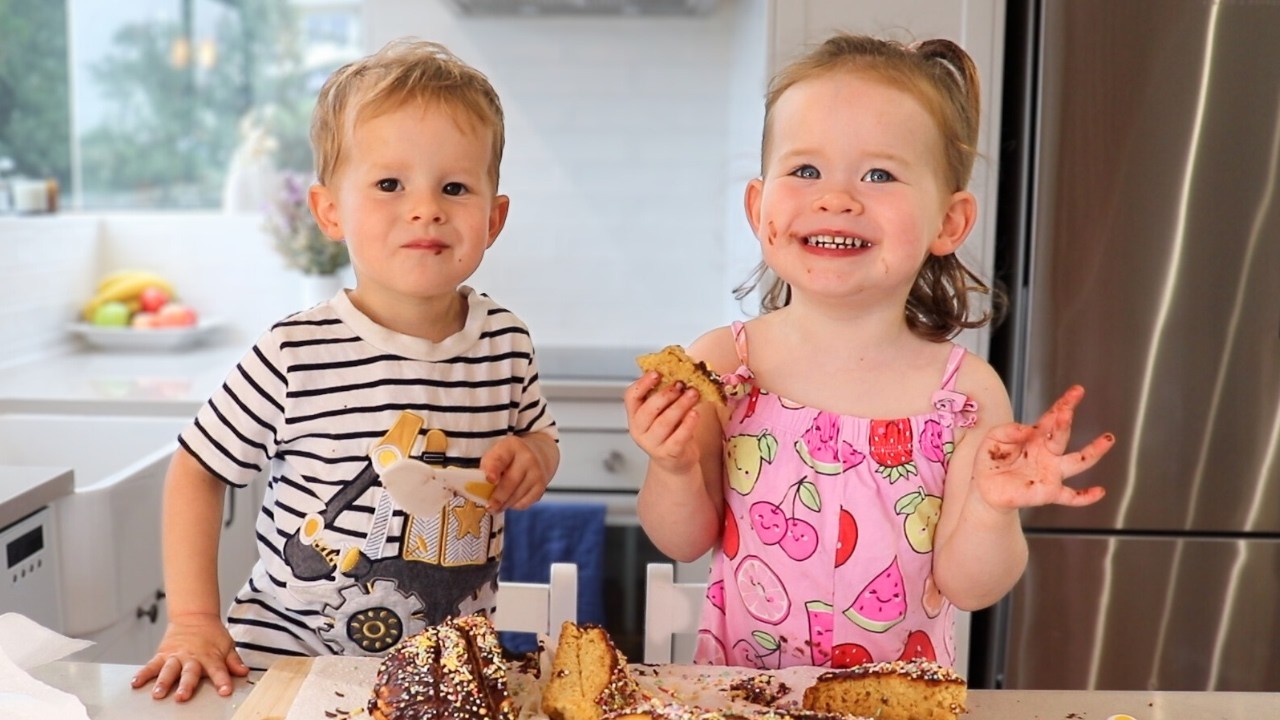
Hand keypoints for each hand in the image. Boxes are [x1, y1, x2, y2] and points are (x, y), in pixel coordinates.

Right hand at [131, 613, 247, 701]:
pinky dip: (143, 674)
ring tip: (157, 694)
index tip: (225, 691)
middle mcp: (192, 658)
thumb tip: (243, 672)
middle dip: (186, 685)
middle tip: (182, 697)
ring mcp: (175, 656)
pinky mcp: (162, 655)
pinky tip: (135, 683)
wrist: (194, 617)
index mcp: (210, 657)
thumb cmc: (212, 635)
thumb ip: (233, 661)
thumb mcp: (227, 645)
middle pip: (189, 673)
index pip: (218, 670)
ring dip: (163, 682)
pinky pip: (151, 665)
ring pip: (168, 670)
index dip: (222, 681)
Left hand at [481, 435, 551, 510]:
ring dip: (503, 504)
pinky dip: (514, 505)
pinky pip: (524, 503)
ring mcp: (537, 473)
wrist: (539, 455)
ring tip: (495, 506)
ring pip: (516, 496)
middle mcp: (527, 458)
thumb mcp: (497, 453)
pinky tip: (509, 502)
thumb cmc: (510, 457)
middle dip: (497, 497)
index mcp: (511, 446)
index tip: (490, 480)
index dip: (494, 469)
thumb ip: (487, 467)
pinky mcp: (542, 488)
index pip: (501, 458)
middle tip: (488, 507)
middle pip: (510, 482)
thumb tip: (479, 488)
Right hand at [623, 371, 703, 473]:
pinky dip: (687, 424)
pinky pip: (678, 438)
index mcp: (635, 415)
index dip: (643, 383)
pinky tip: (695, 413)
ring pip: (664, 422)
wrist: (676, 461)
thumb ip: (667, 395)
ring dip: (680, 405)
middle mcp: (639, 430)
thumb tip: (680, 371)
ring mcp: (653, 444)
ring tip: (693, 394)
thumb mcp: (664, 412)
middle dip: (666, 394)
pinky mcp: (669, 454)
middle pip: (648, 409)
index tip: (657, 373)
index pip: (631, 396)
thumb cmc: (671, 431)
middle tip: (681, 384)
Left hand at [972, 385, 1115, 510]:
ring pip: (1078, 461)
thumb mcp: (993, 439)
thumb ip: (1008, 431)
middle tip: (1066, 411)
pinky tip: (1099, 492)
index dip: (1064, 404)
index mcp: (1036, 437)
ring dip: (1093, 451)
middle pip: (1062, 435)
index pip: (1052, 418)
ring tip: (1107, 439)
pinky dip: (1085, 496)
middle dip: (1065, 422)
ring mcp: (1051, 472)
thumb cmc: (991, 461)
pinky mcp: (1049, 492)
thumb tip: (1028, 429)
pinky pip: (1071, 496)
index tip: (1076, 392)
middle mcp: (1048, 453)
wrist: (986, 488)